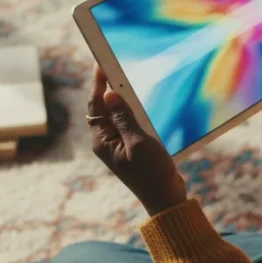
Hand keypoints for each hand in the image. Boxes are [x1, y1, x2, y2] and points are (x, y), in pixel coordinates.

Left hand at [87, 66, 187, 215]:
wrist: (166, 198)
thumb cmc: (152, 173)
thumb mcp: (138, 142)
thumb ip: (123, 118)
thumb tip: (108, 94)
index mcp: (103, 141)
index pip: (95, 107)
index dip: (97, 85)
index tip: (100, 65)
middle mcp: (107, 141)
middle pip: (102, 109)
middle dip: (106, 88)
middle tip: (112, 66)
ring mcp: (119, 144)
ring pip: (115, 114)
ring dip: (120, 99)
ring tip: (123, 79)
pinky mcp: (131, 146)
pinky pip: (127, 122)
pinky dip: (131, 110)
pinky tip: (138, 101)